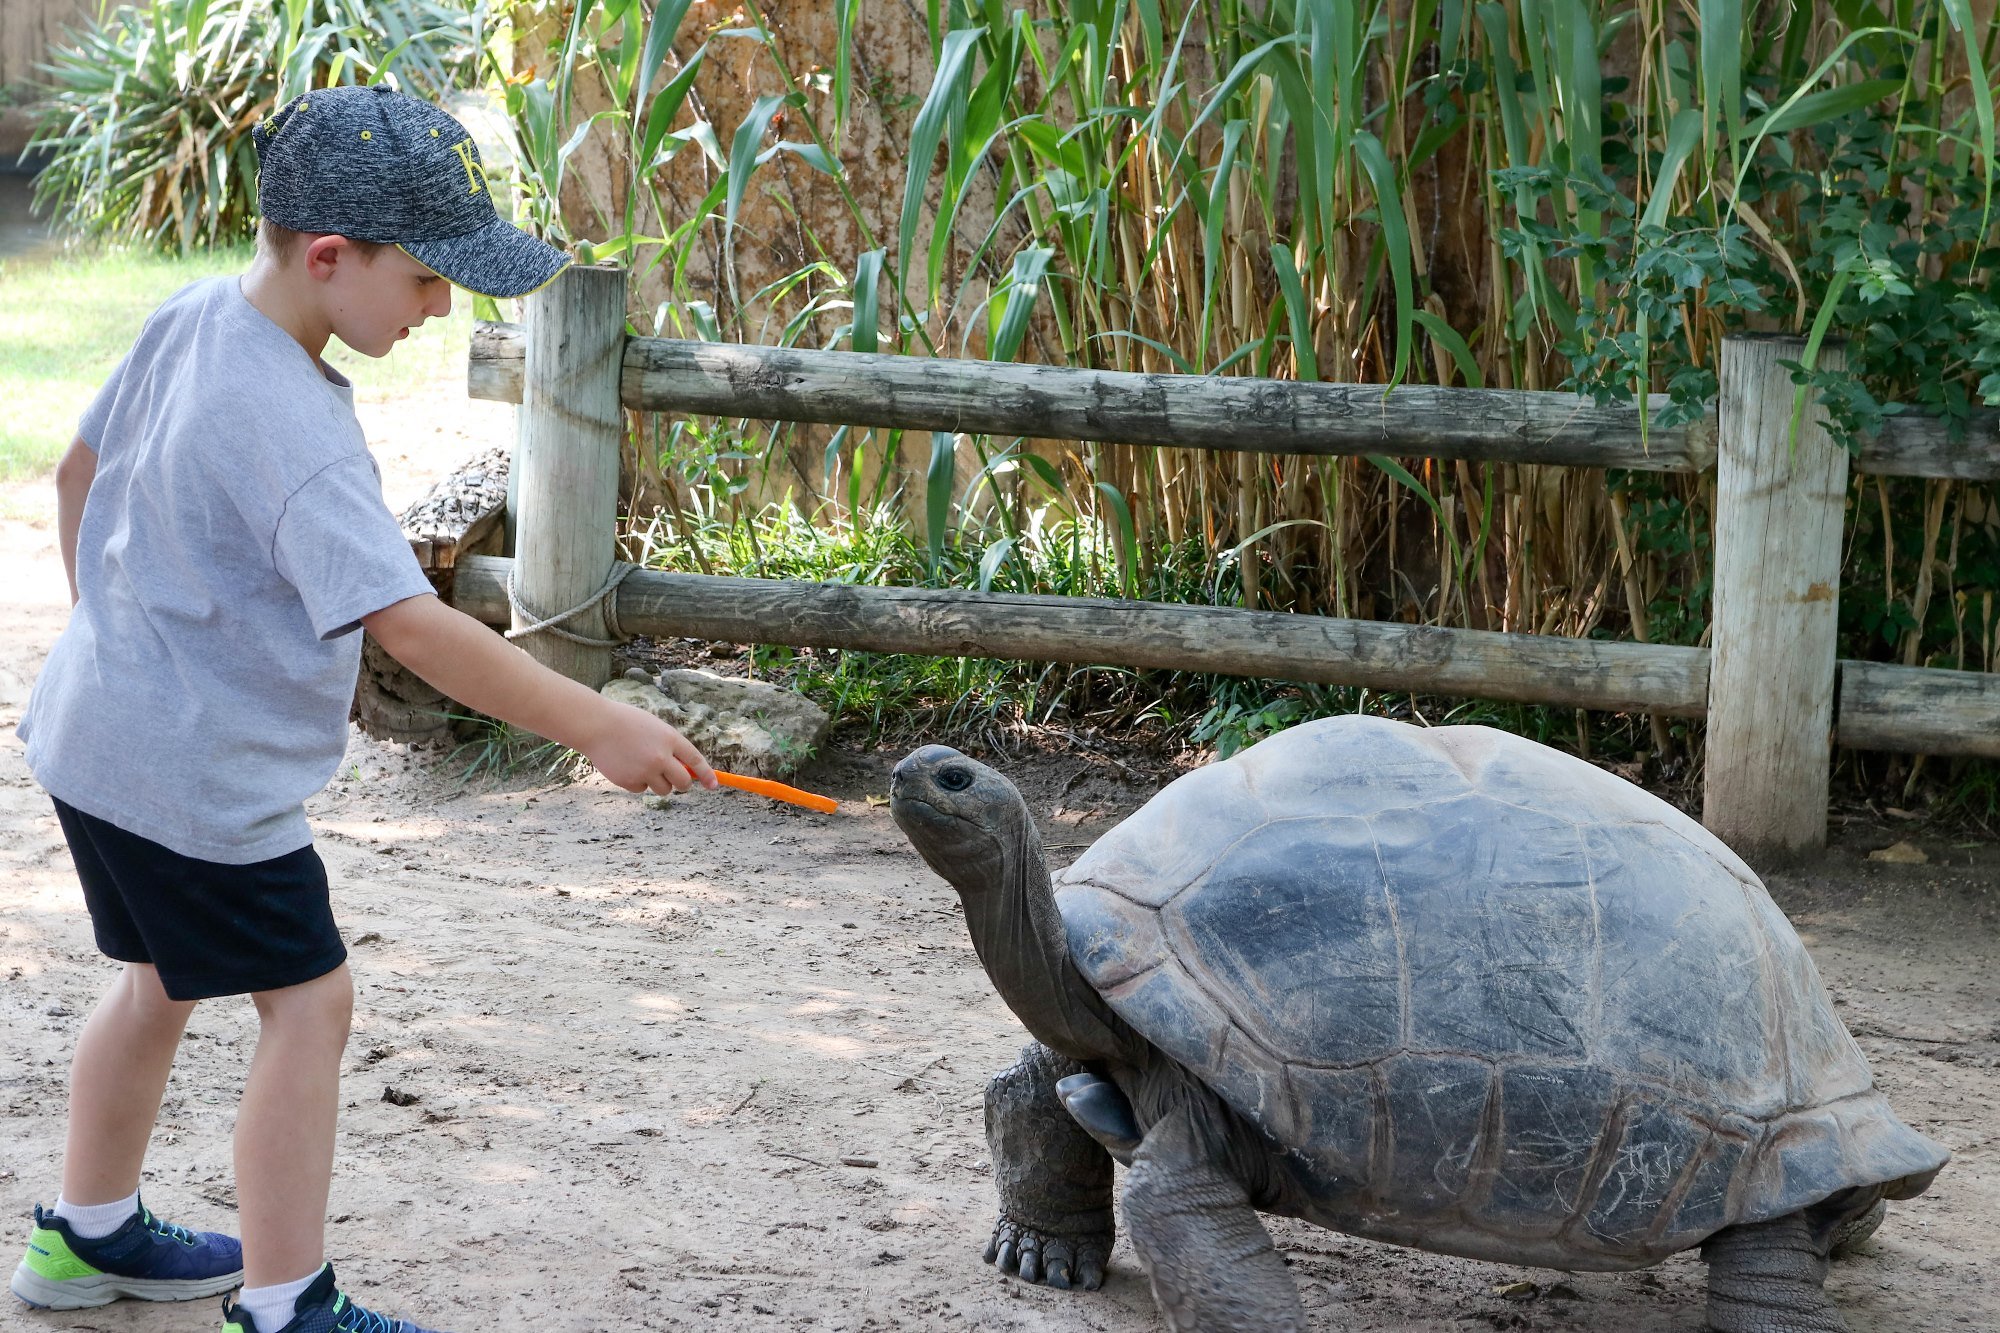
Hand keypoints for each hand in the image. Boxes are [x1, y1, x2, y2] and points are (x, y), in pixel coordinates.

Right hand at [580, 700, 716, 795]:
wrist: (596, 725)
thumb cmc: (626, 722)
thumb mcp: (655, 728)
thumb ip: (670, 746)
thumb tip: (684, 769)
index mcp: (670, 739)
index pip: (695, 761)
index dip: (706, 774)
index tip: (713, 785)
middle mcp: (660, 757)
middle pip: (682, 782)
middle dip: (683, 784)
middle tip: (677, 781)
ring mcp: (645, 771)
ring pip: (663, 789)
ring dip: (658, 783)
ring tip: (643, 765)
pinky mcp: (629, 781)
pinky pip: (642, 789)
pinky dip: (637, 782)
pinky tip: (626, 766)